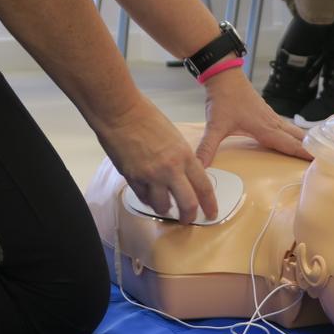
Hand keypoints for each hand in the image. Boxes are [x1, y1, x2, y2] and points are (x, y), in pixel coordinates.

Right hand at [94, 96, 217, 221]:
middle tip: (187, 220)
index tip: (212, 213)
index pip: (204, 187)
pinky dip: (148, 200)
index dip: (210, 204)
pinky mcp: (133, 178)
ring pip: (162, 206)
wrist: (121, 113)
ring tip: (164, 206)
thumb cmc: (147, 118)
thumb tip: (184, 177)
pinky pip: (143, 198)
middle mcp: (170, 169)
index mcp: (185, 156)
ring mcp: (150, 176)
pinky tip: (149, 196)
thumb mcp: (174, 137)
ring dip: (164, 209)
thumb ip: (181, 159)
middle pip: (188, 204)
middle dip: (189, 216)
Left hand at [196, 69, 310, 164]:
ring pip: (293, 131)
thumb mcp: (215, 126)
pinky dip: (295, 134)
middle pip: (297, 138)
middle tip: (325, 161)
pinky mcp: (267, 113)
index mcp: (265, 129)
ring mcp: (271, 117)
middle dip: (310, 150)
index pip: (289, 145)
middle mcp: (272, 123)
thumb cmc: (223, 99)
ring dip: (304, 141)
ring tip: (316, 152)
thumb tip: (199, 168)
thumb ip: (207, 148)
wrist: (224, 75)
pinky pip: (286, 126)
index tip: (320, 162)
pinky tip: (295, 138)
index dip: (304, 154)